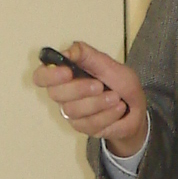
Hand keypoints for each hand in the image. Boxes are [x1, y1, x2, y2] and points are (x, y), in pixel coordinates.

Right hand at [33, 41, 147, 157]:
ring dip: (99, 103)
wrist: (136, 108)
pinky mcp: (83, 127)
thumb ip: (86, 55)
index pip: (41, 76)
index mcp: (65, 74)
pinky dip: (108, 114)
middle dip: (79, 89)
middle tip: (100, 86)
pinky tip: (118, 108)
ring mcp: (71, 112)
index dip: (49, 75)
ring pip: (73, 110)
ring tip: (116, 97)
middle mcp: (63, 94)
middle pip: (55, 94)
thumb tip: (67, 51)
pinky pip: (89, 123)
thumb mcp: (108, 64)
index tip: (67, 72)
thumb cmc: (120, 84)